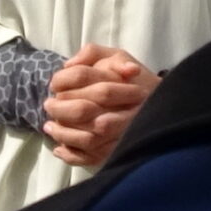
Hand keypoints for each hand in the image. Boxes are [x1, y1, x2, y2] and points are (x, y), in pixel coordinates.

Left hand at [41, 43, 157, 167]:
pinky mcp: (121, 151)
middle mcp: (124, 108)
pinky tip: (60, 149)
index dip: (63, 81)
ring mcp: (124, 133)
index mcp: (120, 81)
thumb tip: (68, 65)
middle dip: (60, 109)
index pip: (84, 77)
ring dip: (63, 133)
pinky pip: (95, 158)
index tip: (53, 85)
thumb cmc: (132, 79)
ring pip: (88, 138)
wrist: (162, 105)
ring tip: (49, 127)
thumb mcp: (116, 56)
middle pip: (83, 110)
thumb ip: (92, 53)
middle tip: (48, 106)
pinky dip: (73, 156)